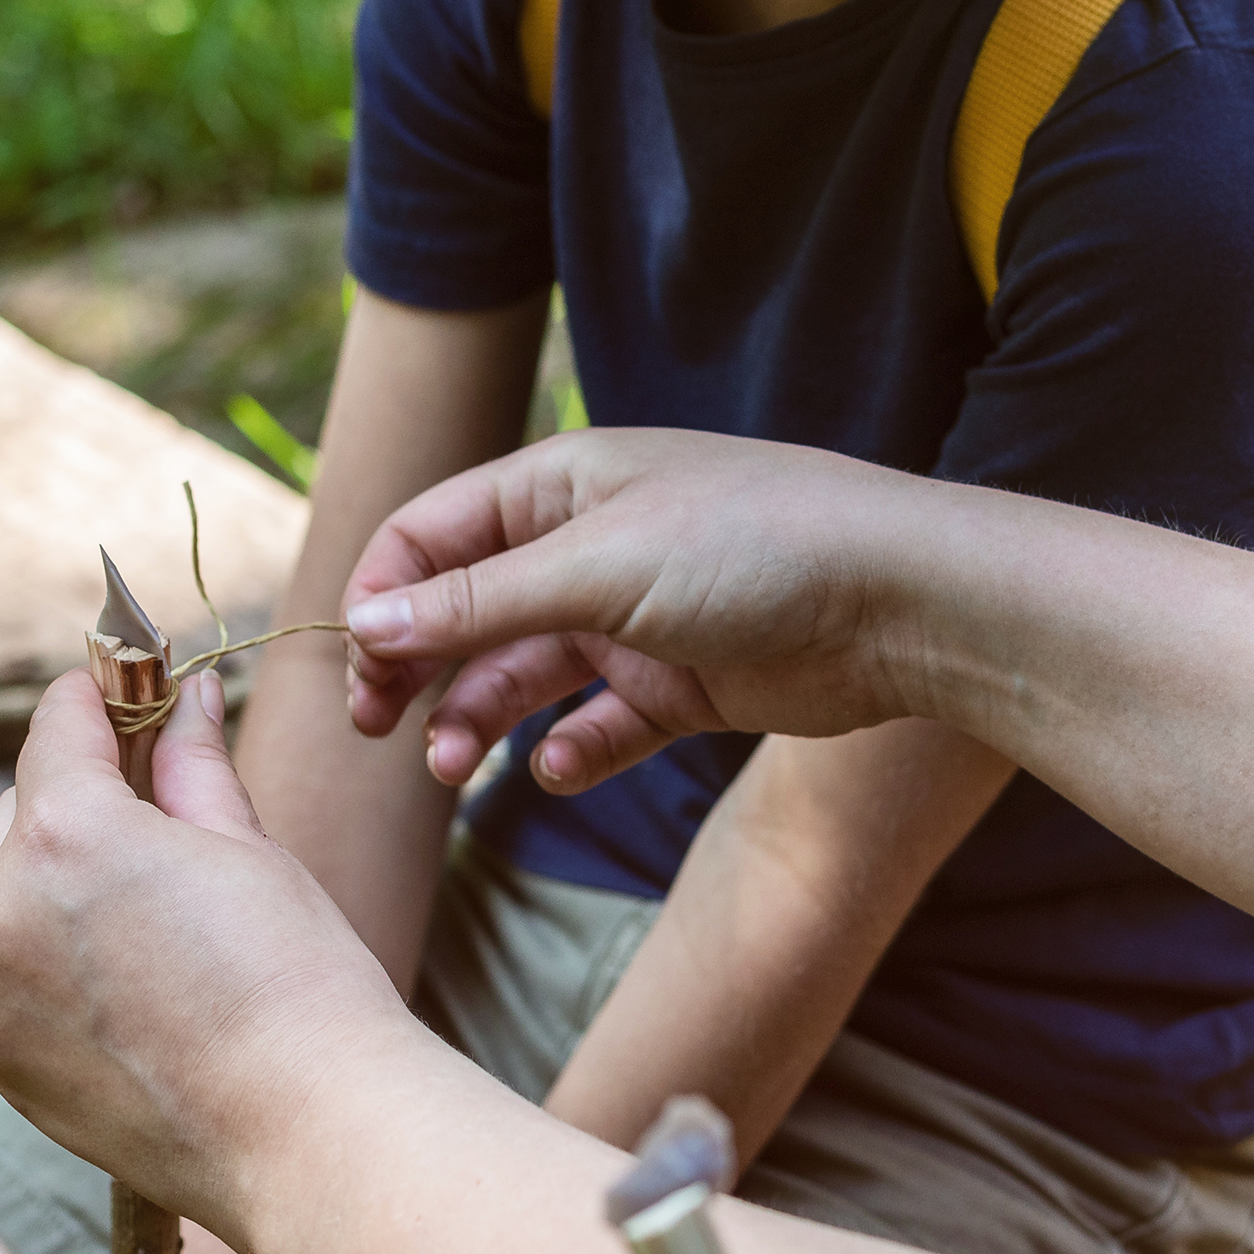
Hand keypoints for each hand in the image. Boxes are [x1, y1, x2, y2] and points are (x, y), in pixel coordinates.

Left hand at [0, 672, 427, 1250]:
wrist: (301, 1126)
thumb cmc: (294, 975)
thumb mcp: (247, 846)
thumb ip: (193, 765)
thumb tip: (187, 697)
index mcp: (67, 833)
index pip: (57, 725)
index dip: (101, 697)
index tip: (132, 691)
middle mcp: (0, 907)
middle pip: (20, 812)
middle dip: (77, 799)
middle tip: (159, 813)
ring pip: (9, 901)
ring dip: (60, 888)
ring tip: (155, 921)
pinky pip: (10, 979)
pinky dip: (53, 966)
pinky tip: (136, 989)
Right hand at [341, 429, 950, 792]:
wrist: (900, 602)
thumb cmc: (755, 548)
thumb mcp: (600, 568)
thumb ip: (480, 602)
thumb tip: (366, 624)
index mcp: (564, 485)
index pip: (434, 533)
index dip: (384, 594)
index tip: (354, 665)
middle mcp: (592, 546)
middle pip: (467, 610)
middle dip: (415, 667)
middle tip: (377, 730)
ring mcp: (638, 618)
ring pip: (524, 673)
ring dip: (478, 718)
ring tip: (452, 767)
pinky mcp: (683, 683)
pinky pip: (600, 724)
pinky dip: (569, 750)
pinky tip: (558, 768)